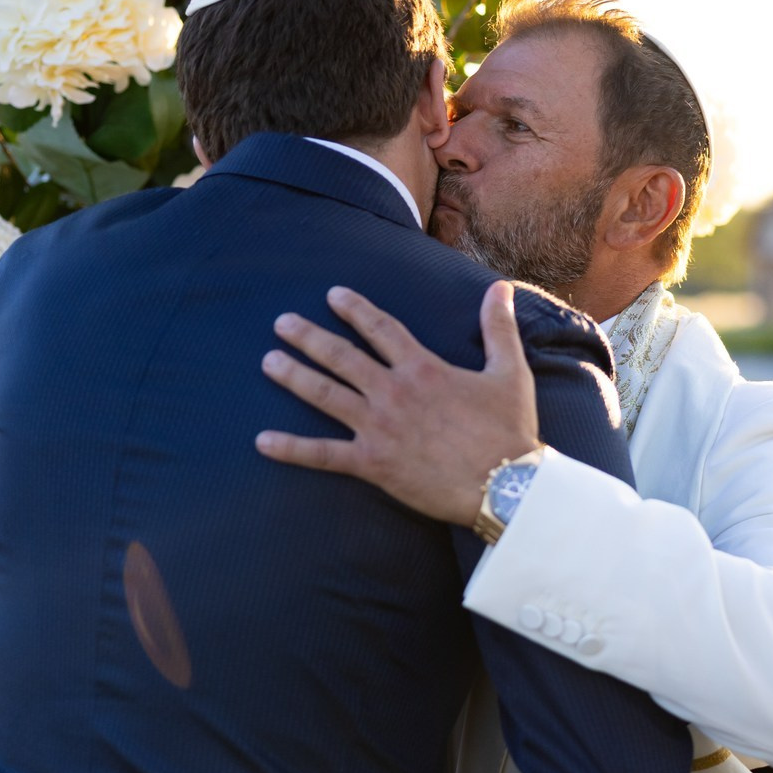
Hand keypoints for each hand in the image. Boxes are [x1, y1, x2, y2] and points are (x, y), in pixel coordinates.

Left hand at [255, 282, 539, 525]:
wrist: (507, 485)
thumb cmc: (510, 430)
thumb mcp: (510, 371)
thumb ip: (499, 327)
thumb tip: (501, 287)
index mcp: (423, 368)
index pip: (381, 329)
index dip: (356, 310)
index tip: (332, 295)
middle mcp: (393, 392)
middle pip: (342, 357)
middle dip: (309, 337)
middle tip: (281, 323)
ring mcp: (379, 427)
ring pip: (326, 395)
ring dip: (294, 377)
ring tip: (268, 362)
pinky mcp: (373, 463)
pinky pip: (324, 454)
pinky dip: (292, 449)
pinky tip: (262, 441)